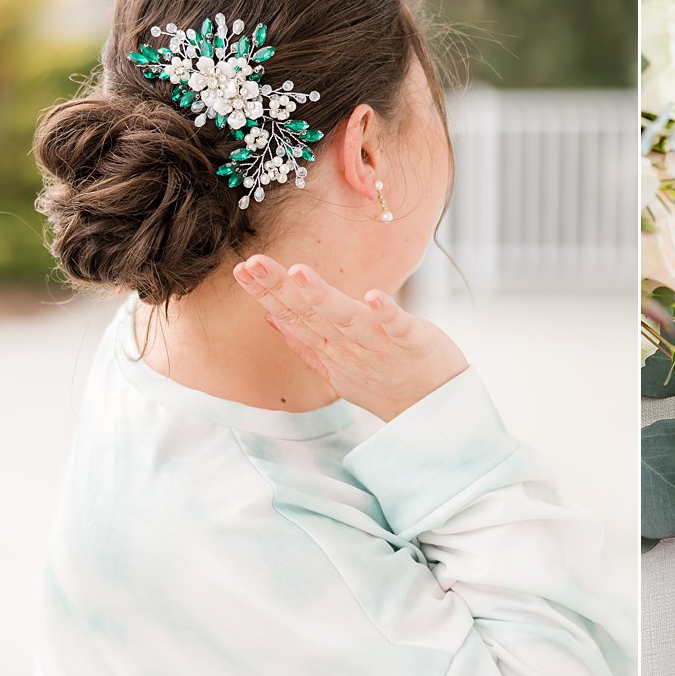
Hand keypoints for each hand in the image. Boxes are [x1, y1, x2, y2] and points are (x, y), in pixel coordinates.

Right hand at [232, 254, 467, 421]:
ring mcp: (380, 347)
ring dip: (321, 297)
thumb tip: (271, 320)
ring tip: (297, 272)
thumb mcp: (338, 368)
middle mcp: (350, 348)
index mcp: (331, 350)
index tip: (239, 269)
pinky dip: (385, 312)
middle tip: (251, 264)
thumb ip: (306, 344)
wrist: (435, 411)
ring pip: (346, 319)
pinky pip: (397, 326)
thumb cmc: (386, 383)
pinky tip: (372, 295)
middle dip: (279, 289)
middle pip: (310, 315)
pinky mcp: (413, 343)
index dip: (265, 295)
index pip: (292, 318)